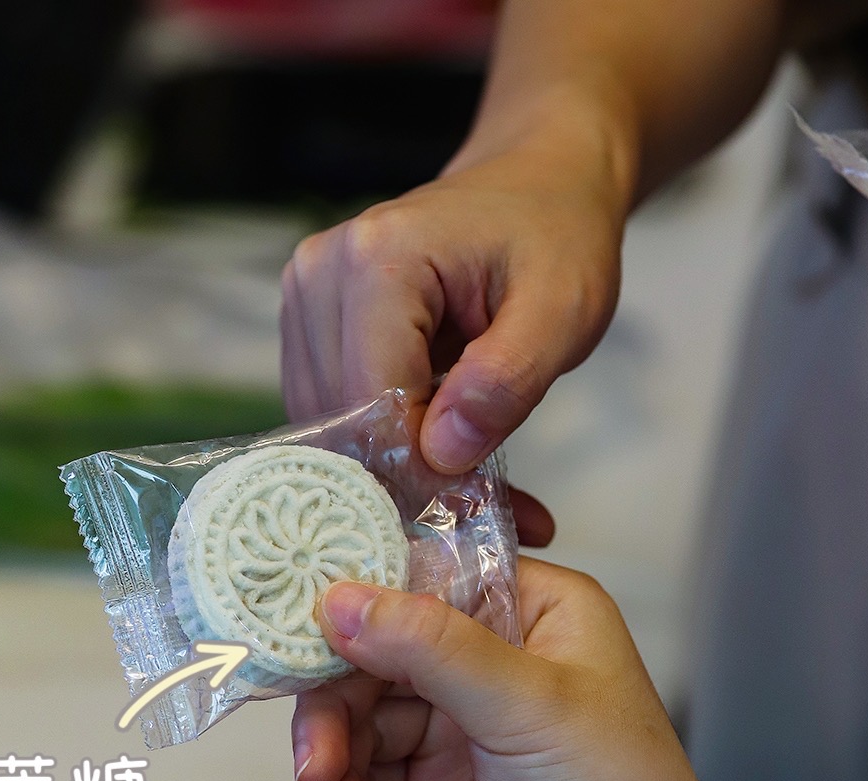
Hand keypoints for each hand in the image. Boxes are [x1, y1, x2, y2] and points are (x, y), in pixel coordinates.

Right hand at [280, 93, 629, 476]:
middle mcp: (319, 274)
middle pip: (342, 416)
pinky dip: (381, 442)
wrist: (533, 183)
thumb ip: (506, 380)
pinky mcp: (307, 321)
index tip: (483, 509)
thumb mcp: (563, 309)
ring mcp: (303, 296)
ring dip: (393, 466)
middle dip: (410, 474)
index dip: (424, 468)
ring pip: (328, 424)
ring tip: (472, 483)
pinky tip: (437, 448)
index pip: (376, 398)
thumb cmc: (556, 235)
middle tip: (488, 510)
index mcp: (377, 260)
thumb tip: (441, 454)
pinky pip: (330, 407)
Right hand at [292, 558, 831, 780]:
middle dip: (335, 712)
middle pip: (371, 654)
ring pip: (354, 719)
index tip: (302, 631)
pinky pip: (359, 778)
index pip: (419, 577)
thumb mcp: (529, 709)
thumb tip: (342, 598)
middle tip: (317, 765)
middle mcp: (484, 655)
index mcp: (527, 609)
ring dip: (336, 771)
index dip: (357, 600)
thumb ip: (434, 649)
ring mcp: (452, 722)